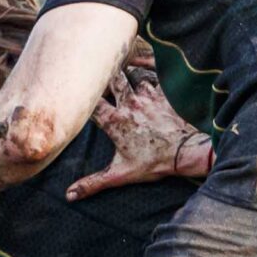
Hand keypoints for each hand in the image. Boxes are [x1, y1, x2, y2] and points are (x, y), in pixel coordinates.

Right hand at [66, 70, 208, 200]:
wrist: (187, 153)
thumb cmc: (154, 163)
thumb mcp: (120, 174)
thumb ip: (93, 183)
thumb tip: (70, 196)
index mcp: (115, 122)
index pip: (92, 103)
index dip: (83, 97)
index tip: (77, 93)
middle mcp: (129, 105)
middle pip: (111, 80)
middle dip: (104, 75)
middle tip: (98, 70)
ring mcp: (148, 97)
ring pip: (132, 74)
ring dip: (125, 71)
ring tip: (118, 64)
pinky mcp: (164, 94)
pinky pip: (154, 72)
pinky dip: (147, 65)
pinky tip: (141, 60)